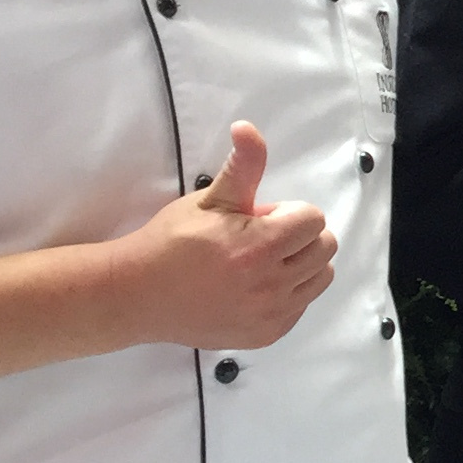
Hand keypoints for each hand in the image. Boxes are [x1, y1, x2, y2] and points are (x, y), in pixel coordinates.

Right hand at [122, 121, 336, 348]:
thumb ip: (242, 166)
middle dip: (298, 235)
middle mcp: (270, 285)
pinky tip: (255, 286)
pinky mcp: (266, 335)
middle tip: (259, 238)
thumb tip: (248, 127)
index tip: (258, 218)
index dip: (288, 212)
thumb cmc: (172, 241)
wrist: (138, 295)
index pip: (313, 219)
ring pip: (321, 277)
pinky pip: (302, 305)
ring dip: (300, 263)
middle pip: (324, 247)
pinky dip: (289, 292)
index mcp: (259, 247)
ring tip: (261, 261)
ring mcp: (270, 315)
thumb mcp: (208, 200)